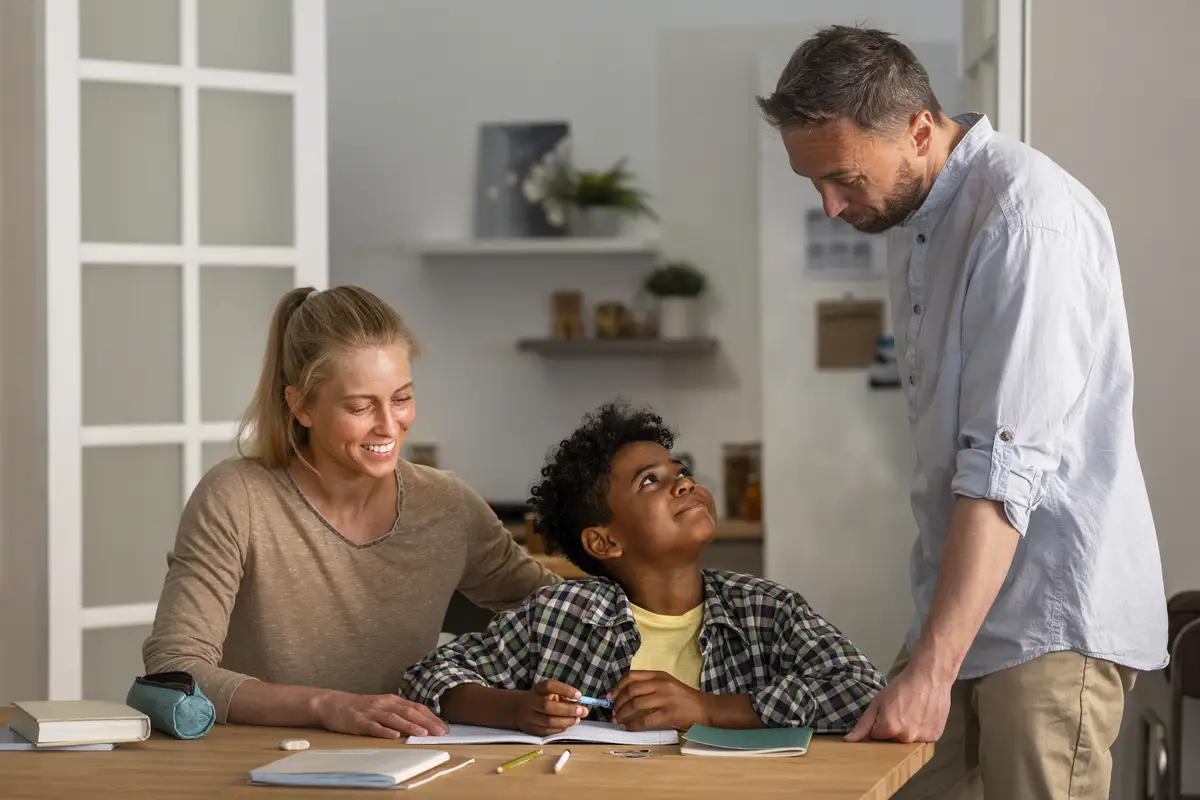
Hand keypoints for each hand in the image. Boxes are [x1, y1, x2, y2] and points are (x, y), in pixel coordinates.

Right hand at [313, 690, 447, 738]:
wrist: (332, 703)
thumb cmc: (360, 707)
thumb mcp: (382, 705)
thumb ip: (398, 712)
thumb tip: (420, 722)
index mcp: (392, 700)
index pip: (416, 707)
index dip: (431, 717)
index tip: (444, 727)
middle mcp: (384, 704)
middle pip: (409, 712)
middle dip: (426, 722)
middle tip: (440, 732)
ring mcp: (371, 712)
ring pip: (394, 718)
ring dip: (410, 726)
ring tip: (423, 733)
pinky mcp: (359, 722)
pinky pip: (373, 727)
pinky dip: (385, 731)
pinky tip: (394, 736)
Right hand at [514, 680, 587, 735]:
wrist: (518, 708)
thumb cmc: (541, 698)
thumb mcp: (549, 692)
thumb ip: (562, 696)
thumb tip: (579, 704)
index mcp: (538, 689)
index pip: (549, 686)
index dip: (565, 690)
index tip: (579, 695)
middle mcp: (531, 702)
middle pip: (548, 706)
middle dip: (568, 710)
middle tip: (582, 711)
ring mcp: (529, 717)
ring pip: (548, 721)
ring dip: (566, 721)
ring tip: (577, 719)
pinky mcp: (531, 729)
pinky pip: (547, 731)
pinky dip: (560, 728)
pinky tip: (567, 725)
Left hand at [610, 671, 710, 730]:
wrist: (704, 709)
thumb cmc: (684, 698)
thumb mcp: (667, 684)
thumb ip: (649, 686)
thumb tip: (624, 696)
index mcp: (659, 675)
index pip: (632, 676)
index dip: (617, 687)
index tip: (610, 697)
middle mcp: (661, 684)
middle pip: (631, 691)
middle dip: (618, 703)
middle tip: (613, 712)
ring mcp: (665, 699)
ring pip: (636, 705)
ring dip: (623, 714)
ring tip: (618, 720)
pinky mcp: (668, 714)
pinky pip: (645, 720)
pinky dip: (633, 725)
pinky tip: (629, 728)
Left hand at [844, 663, 950, 742]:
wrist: (929, 677)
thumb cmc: (901, 686)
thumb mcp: (877, 702)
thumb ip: (863, 724)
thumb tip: (849, 741)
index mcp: (889, 728)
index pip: (875, 737)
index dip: (878, 725)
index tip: (885, 713)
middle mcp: (906, 737)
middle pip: (892, 742)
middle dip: (893, 730)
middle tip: (900, 712)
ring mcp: (923, 738)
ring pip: (908, 742)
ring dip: (908, 732)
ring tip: (912, 714)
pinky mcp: (935, 736)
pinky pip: (923, 740)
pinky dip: (921, 731)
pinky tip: (922, 717)